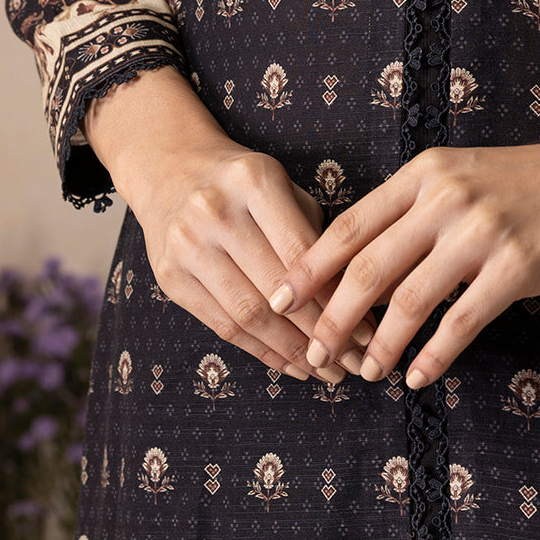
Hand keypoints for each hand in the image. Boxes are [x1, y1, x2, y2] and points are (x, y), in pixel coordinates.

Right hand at [82, 64, 376, 384]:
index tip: (370, 327)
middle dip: (322, 332)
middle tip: (357, 360)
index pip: (302, 250)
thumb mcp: (282, 185)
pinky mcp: (169, 278)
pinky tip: (291, 365)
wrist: (170, 169)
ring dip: (294, 352)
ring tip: (328, 370)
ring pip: (250, 314)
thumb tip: (361, 296)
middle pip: (277, 287)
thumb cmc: (244, 183)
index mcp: (254, 180)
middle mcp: (216, 211)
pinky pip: (223, 326)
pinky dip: (262, 352)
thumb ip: (316, 232)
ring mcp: (187, 246)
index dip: (338, 295)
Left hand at [267, 99, 539, 388]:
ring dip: (378, 346)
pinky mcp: (516, 265)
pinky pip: (460, 322)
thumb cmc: (537, 180)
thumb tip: (366, 262)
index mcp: (424, 171)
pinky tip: (419, 376)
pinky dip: (432, 356)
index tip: (278, 301)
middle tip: (312, 356)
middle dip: (329, 319)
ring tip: (363, 373)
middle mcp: (444, 196)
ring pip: (406, 301)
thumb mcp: (467, 174)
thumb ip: (419, 208)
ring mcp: (480, 230)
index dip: (308, 268)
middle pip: (365, 268)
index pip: (348, 224)